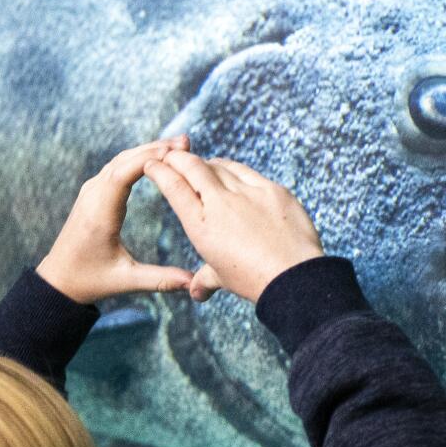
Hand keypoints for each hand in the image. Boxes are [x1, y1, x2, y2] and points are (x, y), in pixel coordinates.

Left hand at [35, 137, 198, 303]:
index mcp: (99, 214)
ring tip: (178, 146)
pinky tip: (157, 157)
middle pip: (124, 161)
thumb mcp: (125, 280)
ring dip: (147, 150)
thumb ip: (160, 280)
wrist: (59, 278)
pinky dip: (137, 158)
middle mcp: (92, 197)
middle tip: (186, 142)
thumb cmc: (90, 280)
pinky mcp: (93, 192)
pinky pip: (116, 167)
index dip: (148, 159)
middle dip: (154, 148)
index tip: (175, 152)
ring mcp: (90, 191)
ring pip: (120, 160)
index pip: (122, 174)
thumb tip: (192, 283)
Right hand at [141, 150, 323, 303]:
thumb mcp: (223, 278)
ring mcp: (248, 192)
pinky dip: (233, 168)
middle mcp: (221, 203)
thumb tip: (196, 293)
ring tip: (201, 163)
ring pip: (220, 166)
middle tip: (169, 153)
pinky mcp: (272, 189)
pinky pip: (247, 172)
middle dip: (176, 157)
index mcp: (201, 224)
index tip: (151, 164)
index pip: (173, 186)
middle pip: (192, 167)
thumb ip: (205, 280)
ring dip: (206, 162)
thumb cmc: (254, 280)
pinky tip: (230, 169)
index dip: (159, 170)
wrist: (294, 277)